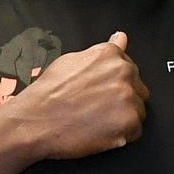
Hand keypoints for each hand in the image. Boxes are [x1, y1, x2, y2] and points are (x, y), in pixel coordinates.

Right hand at [13, 31, 148, 159]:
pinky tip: (100, 132)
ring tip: (96, 122)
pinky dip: (121, 136)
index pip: (129, 69)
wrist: (35, 122)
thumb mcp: (71, 61)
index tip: (101, 94)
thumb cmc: (47, 94)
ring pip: (138, 110)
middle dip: (123, 100)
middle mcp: (124, 72)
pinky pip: (135, 131)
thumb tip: (121, 38)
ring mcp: (128, 97)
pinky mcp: (128, 122)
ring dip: (123, 118)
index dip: (114, 85)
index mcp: (110, 55)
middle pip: (138, 89)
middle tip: (96, 110)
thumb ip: (102, 53)